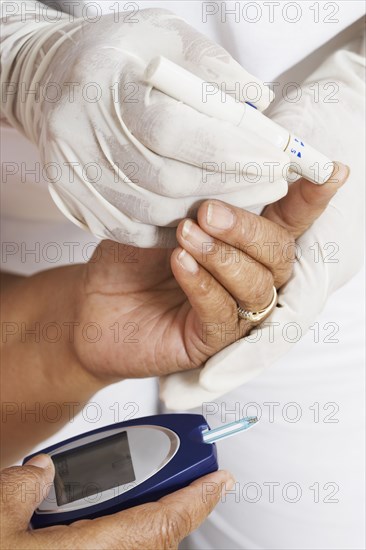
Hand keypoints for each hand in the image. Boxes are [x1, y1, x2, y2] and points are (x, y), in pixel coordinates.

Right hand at [0, 454, 232, 549]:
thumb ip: (24, 484)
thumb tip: (39, 471)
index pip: (160, 526)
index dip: (196, 500)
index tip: (221, 480)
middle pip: (153, 537)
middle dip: (174, 503)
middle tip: (183, 474)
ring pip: (135, 545)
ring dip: (147, 516)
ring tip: (144, 488)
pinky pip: (115, 547)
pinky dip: (124, 528)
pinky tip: (104, 514)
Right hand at [1, 4, 288, 246]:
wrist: (50, 81)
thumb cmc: (118, 56)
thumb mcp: (166, 38)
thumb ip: (213, 71)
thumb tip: (260, 108)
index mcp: (100, 85)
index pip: (173, 130)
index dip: (231, 151)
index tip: (277, 159)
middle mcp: (79, 137)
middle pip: (167, 179)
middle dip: (231, 186)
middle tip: (274, 185)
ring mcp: (74, 177)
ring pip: (154, 212)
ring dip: (210, 211)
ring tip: (248, 200)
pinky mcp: (77, 203)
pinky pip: (136, 231)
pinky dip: (176, 226)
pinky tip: (205, 214)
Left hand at [73, 187, 299, 380]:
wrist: (91, 303)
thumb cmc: (129, 257)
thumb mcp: (160, 216)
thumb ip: (197, 198)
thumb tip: (227, 165)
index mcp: (243, 243)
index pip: (288, 220)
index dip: (310, 198)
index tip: (331, 172)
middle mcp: (247, 277)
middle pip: (280, 254)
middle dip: (249, 230)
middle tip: (209, 211)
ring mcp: (233, 312)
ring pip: (258, 286)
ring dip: (224, 257)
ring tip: (187, 235)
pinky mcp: (210, 340)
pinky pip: (223, 314)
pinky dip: (204, 286)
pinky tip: (180, 264)